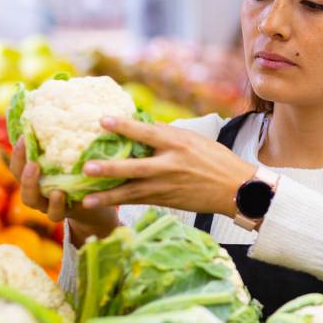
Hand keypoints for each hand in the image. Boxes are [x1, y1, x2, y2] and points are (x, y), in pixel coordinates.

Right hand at [9, 137, 117, 245]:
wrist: (94, 204)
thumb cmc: (81, 176)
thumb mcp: (72, 160)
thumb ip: (65, 146)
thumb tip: (69, 113)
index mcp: (35, 175)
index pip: (18, 164)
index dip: (18, 152)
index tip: (24, 135)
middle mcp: (36, 189)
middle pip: (19, 180)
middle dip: (22, 169)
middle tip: (32, 161)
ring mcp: (46, 204)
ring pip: (31, 199)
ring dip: (32, 186)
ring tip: (39, 173)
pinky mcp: (61, 214)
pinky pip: (54, 214)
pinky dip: (56, 205)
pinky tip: (61, 193)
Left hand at [80, 117, 256, 215]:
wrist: (237, 188)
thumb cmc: (216, 159)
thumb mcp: (195, 140)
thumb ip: (169, 135)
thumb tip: (142, 125)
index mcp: (178, 143)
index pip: (148, 132)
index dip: (125, 126)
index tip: (103, 120)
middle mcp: (171, 165)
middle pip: (136, 167)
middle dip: (111, 168)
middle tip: (87, 166)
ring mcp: (168, 185)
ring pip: (133, 191)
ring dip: (108, 194)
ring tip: (85, 196)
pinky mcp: (167, 199)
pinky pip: (138, 200)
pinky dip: (119, 201)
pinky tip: (100, 202)